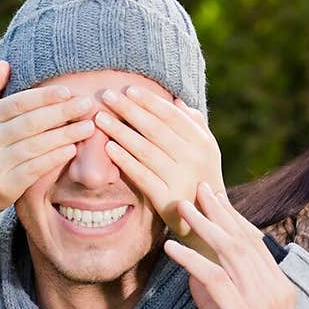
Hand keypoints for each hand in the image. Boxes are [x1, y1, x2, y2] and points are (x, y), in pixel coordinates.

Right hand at [0, 61, 95, 235]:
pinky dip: (54, 158)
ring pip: (35, 145)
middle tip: (87, 105)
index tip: (68, 91)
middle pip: (30, 122)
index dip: (44, 97)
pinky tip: (72, 149)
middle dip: (61, 112)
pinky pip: (35, 168)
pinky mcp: (6, 185)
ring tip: (88, 127)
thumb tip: (5, 65)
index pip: (18, 103)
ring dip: (65, 135)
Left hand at [94, 86, 224, 250]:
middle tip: (107, 96)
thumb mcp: (206, 151)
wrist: (207, 219)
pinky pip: (142, 175)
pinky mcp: (168, 198)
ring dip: (121, 132)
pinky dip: (125, 160)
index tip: (128, 89)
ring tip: (101, 119)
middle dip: (129, 110)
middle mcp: (194, 159)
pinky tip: (109, 148)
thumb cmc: (201, 177)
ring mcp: (181, 179)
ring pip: (146, 150)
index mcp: (202, 143)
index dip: (149, 101)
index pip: (172, 116)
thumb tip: (178, 101)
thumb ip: (194, 126)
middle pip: (155, 129)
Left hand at [163, 181, 295, 308]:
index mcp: (280, 287)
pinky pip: (215, 279)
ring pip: (231, 253)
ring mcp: (262, 302)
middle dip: (220, 211)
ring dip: (204, 226)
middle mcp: (275, 289)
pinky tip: (171, 249)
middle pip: (244, 240)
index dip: (235, 217)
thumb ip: (217, 293)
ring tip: (182, 209)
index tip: (216, 197)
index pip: (256, 242)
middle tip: (199, 187)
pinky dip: (191, 260)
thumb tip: (194, 272)